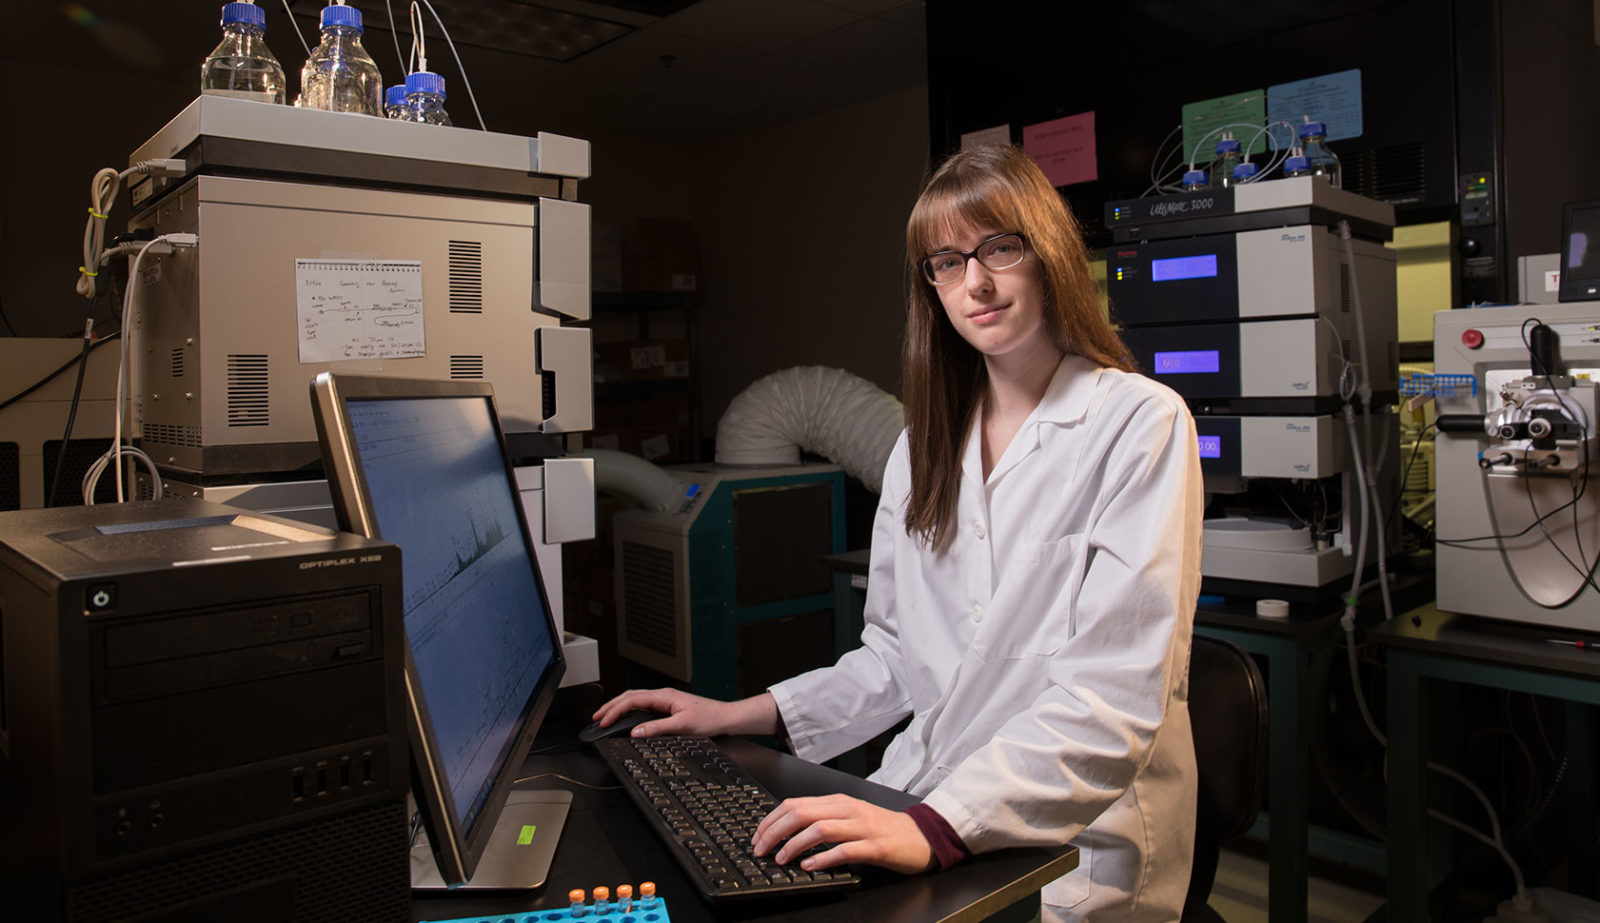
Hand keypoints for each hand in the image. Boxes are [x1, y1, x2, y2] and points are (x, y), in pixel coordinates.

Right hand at [591, 688, 777, 737]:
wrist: (726, 718)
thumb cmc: (709, 719)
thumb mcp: (682, 726)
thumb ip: (657, 729)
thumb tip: (635, 732)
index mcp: (664, 696)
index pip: (631, 700)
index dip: (614, 711)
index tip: (602, 722)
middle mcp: (663, 695)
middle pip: (629, 697)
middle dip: (610, 706)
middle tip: (596, 717)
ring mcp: (665, 700)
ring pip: (635, 700)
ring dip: (618, 707)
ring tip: (605, 716)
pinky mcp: (668, 707)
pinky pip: (642, 706)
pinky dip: (629, 711)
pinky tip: (625, 718)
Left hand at [751, 794, 932, 875]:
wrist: (922, 835)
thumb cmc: (884, 828)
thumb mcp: (851, 817)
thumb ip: (825, 819)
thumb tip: (789, 830)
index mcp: (839, 802)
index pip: (795, 804)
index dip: (772, 820)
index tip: (758, 836)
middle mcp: (849, 810)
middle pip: (802, 813)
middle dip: (775, 831)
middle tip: (761, 849)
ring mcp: (863, 827)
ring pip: (820, 828)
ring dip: (795, 844)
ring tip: (781, 858)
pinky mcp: (876, 846)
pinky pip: (845, 850)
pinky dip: (823, 858)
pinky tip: (810, 866)